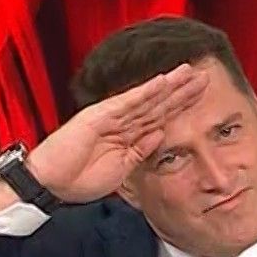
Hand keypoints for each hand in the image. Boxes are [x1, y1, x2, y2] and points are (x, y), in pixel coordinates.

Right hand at [22, 62, 211, 202]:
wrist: (51, 184)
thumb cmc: (80, 179)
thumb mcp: (123, 169)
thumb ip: (141, 150)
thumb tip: (161, 134)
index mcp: (128, 135)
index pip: (160, 116)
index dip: (181, 105)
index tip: (201, 95)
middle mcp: (121, 122)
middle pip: (158, 104)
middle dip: (182, 91)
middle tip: (205, 77)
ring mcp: (110, 117)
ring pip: (146, 99)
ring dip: (168, 86)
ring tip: (189, 72)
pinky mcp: (98, 116)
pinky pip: (126, 103)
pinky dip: (144, 92)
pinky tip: (162, 82)